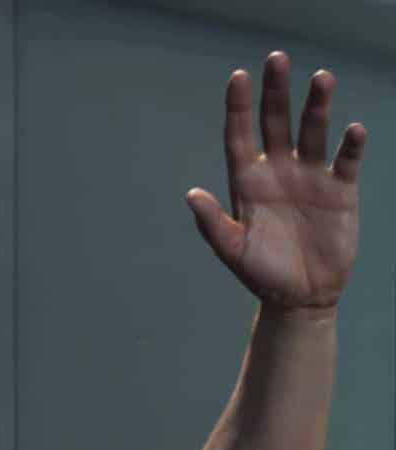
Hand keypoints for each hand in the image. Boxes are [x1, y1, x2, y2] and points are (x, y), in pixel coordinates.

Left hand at [187, 52, 367, 312]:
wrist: (300, 295)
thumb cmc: (261, 273)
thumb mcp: (232, 249)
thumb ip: (213, 223)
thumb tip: (191, 194)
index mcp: (247, 182)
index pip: (239, 136)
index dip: (238, 107)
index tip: (238, 77)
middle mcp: (278, 171)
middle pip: (276, 122)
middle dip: (276, 92)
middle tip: (278, 58)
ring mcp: (310, 177)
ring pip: (313, 131)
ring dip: (317, 106)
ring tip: (321, 78)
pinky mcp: (340, 190)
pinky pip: (346, 161)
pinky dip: (350, 146)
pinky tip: (353, 130)